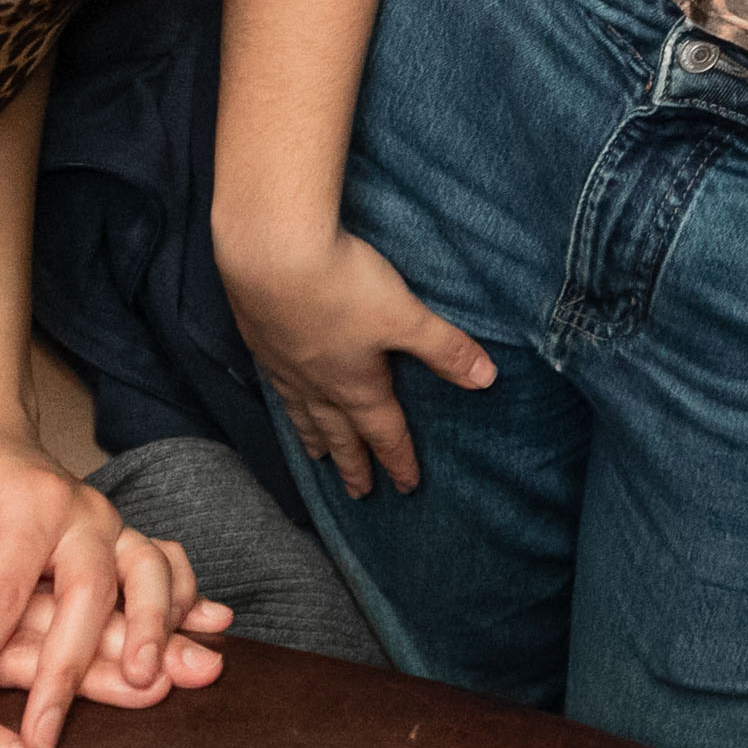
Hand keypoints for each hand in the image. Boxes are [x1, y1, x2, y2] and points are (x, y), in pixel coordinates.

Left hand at [0, 424, 226, 747]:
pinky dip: (188, 603)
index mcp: (28, 501)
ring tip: (145, 683)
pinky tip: (200, 633)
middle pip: (87, 595)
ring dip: (153, 632)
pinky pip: (172, 569)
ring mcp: (113, 528)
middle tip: (41, 739)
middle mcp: (83, 513)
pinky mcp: (125, 545)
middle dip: (66, 672)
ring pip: (149, 577)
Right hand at [219, 224, 494, 498]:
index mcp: (356, 385)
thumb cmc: (342, 285)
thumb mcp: (404, 316)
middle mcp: (317, 384)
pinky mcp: (260, 338)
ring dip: (313, 437)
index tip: (406, 486)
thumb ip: (444, 349)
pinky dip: (285, 400)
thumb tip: (487, 379)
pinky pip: (275, 384)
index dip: (399, 460)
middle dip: (353, 464)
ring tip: (316, 456)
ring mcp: (284, 365)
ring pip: (301, 412)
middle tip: (358, 494)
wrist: (270, 253)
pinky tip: (283, 391)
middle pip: (338, 433)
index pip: (383, 432)